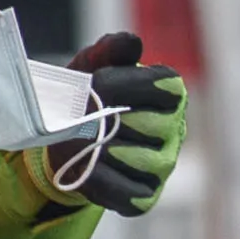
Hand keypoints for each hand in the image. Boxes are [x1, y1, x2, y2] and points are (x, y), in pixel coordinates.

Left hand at [64, 26, 188, 218]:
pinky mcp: (145, 195)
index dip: (124, 85)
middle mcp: (174, 129)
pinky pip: (129, 194)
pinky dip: (100, 182)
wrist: (65, 136)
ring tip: (77, 142)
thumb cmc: (86, 95)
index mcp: (169, 92)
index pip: (162, 87)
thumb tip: (130, 43)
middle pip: (150, 124)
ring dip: (103, 152)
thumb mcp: (91, 64)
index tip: (94, 83)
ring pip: (142, 160)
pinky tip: (82, 169)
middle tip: (78, 117)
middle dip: (108, 120)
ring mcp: (163, 164)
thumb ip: (110, 49)